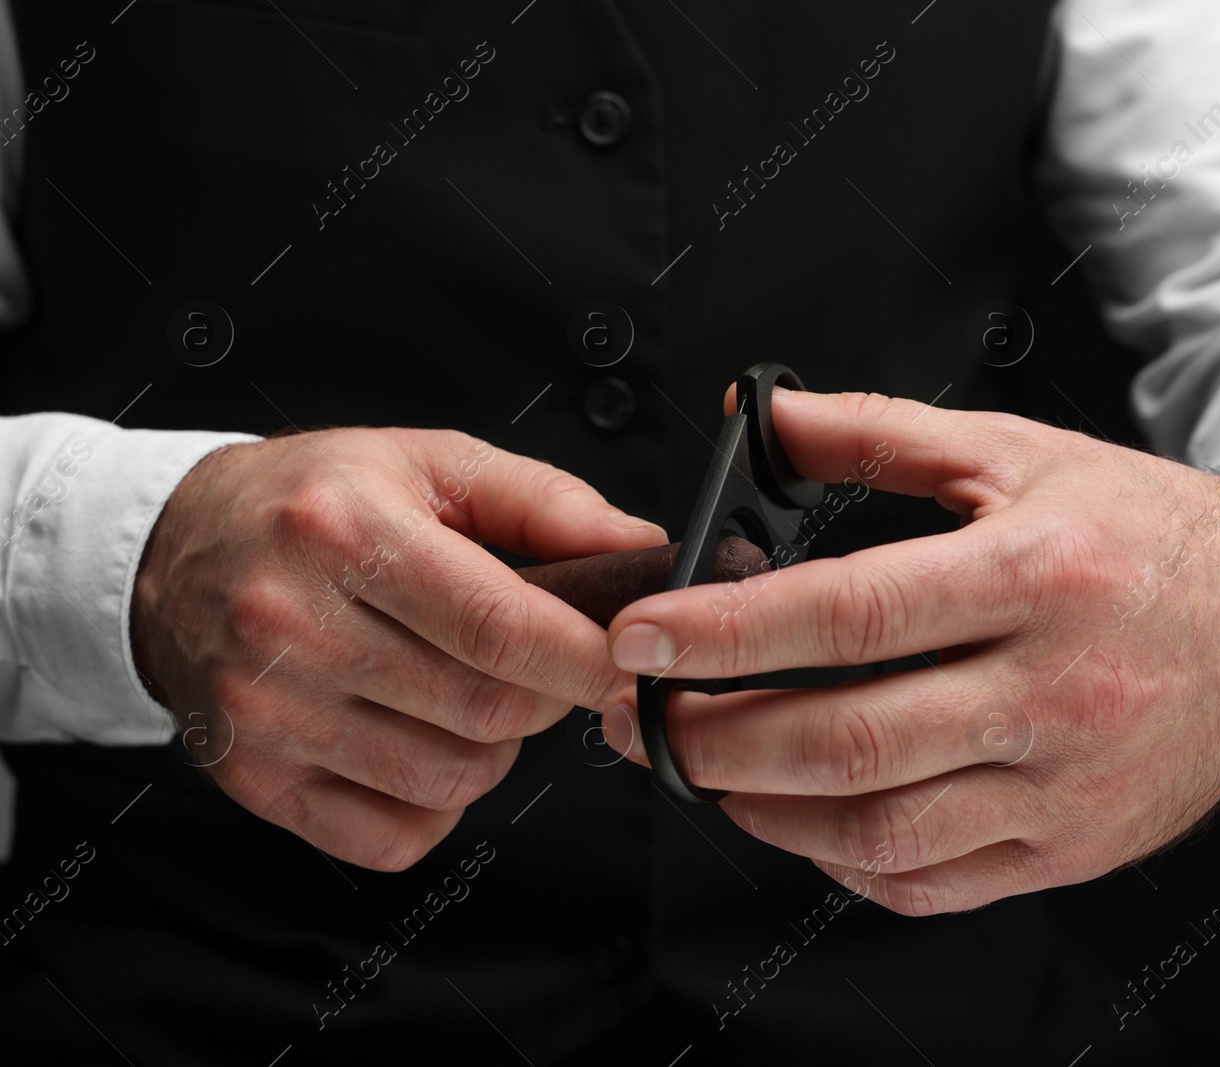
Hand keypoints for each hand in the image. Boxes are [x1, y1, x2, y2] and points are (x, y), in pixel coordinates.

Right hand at [132, 428, 665, 869]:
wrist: (171, 552)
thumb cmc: (311, 501)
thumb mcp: (429, 463)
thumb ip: (545, 503)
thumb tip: (641, 549)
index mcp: (346, 533)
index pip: (502, 626)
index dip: (590, 658)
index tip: (630, 661)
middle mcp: (296, 627)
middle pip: (487, 712)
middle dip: (546, 697)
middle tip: (541, 663)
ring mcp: (269, 713)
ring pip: (452, 779)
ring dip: (494, 749)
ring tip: (471, 692)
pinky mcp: (255, 778)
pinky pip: (393, 835)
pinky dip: (435, 803)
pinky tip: (420, 740)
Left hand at [601, 389, 1219, 913]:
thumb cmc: (1145, 536)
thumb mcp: (1022, 452)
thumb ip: (880, 429)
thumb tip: (762, 418)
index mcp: (1039, 573)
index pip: (852, 612)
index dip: (726, 632)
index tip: (641, 638)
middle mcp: (1057, 689)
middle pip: (851, 739)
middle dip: (714, 739)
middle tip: (643, 719)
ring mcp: (1068, 785)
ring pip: (881, 831)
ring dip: (764, 810)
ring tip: (704, 768)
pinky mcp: (1073, 848)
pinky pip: (932, 884)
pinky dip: (841, 861)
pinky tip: (801, 816)